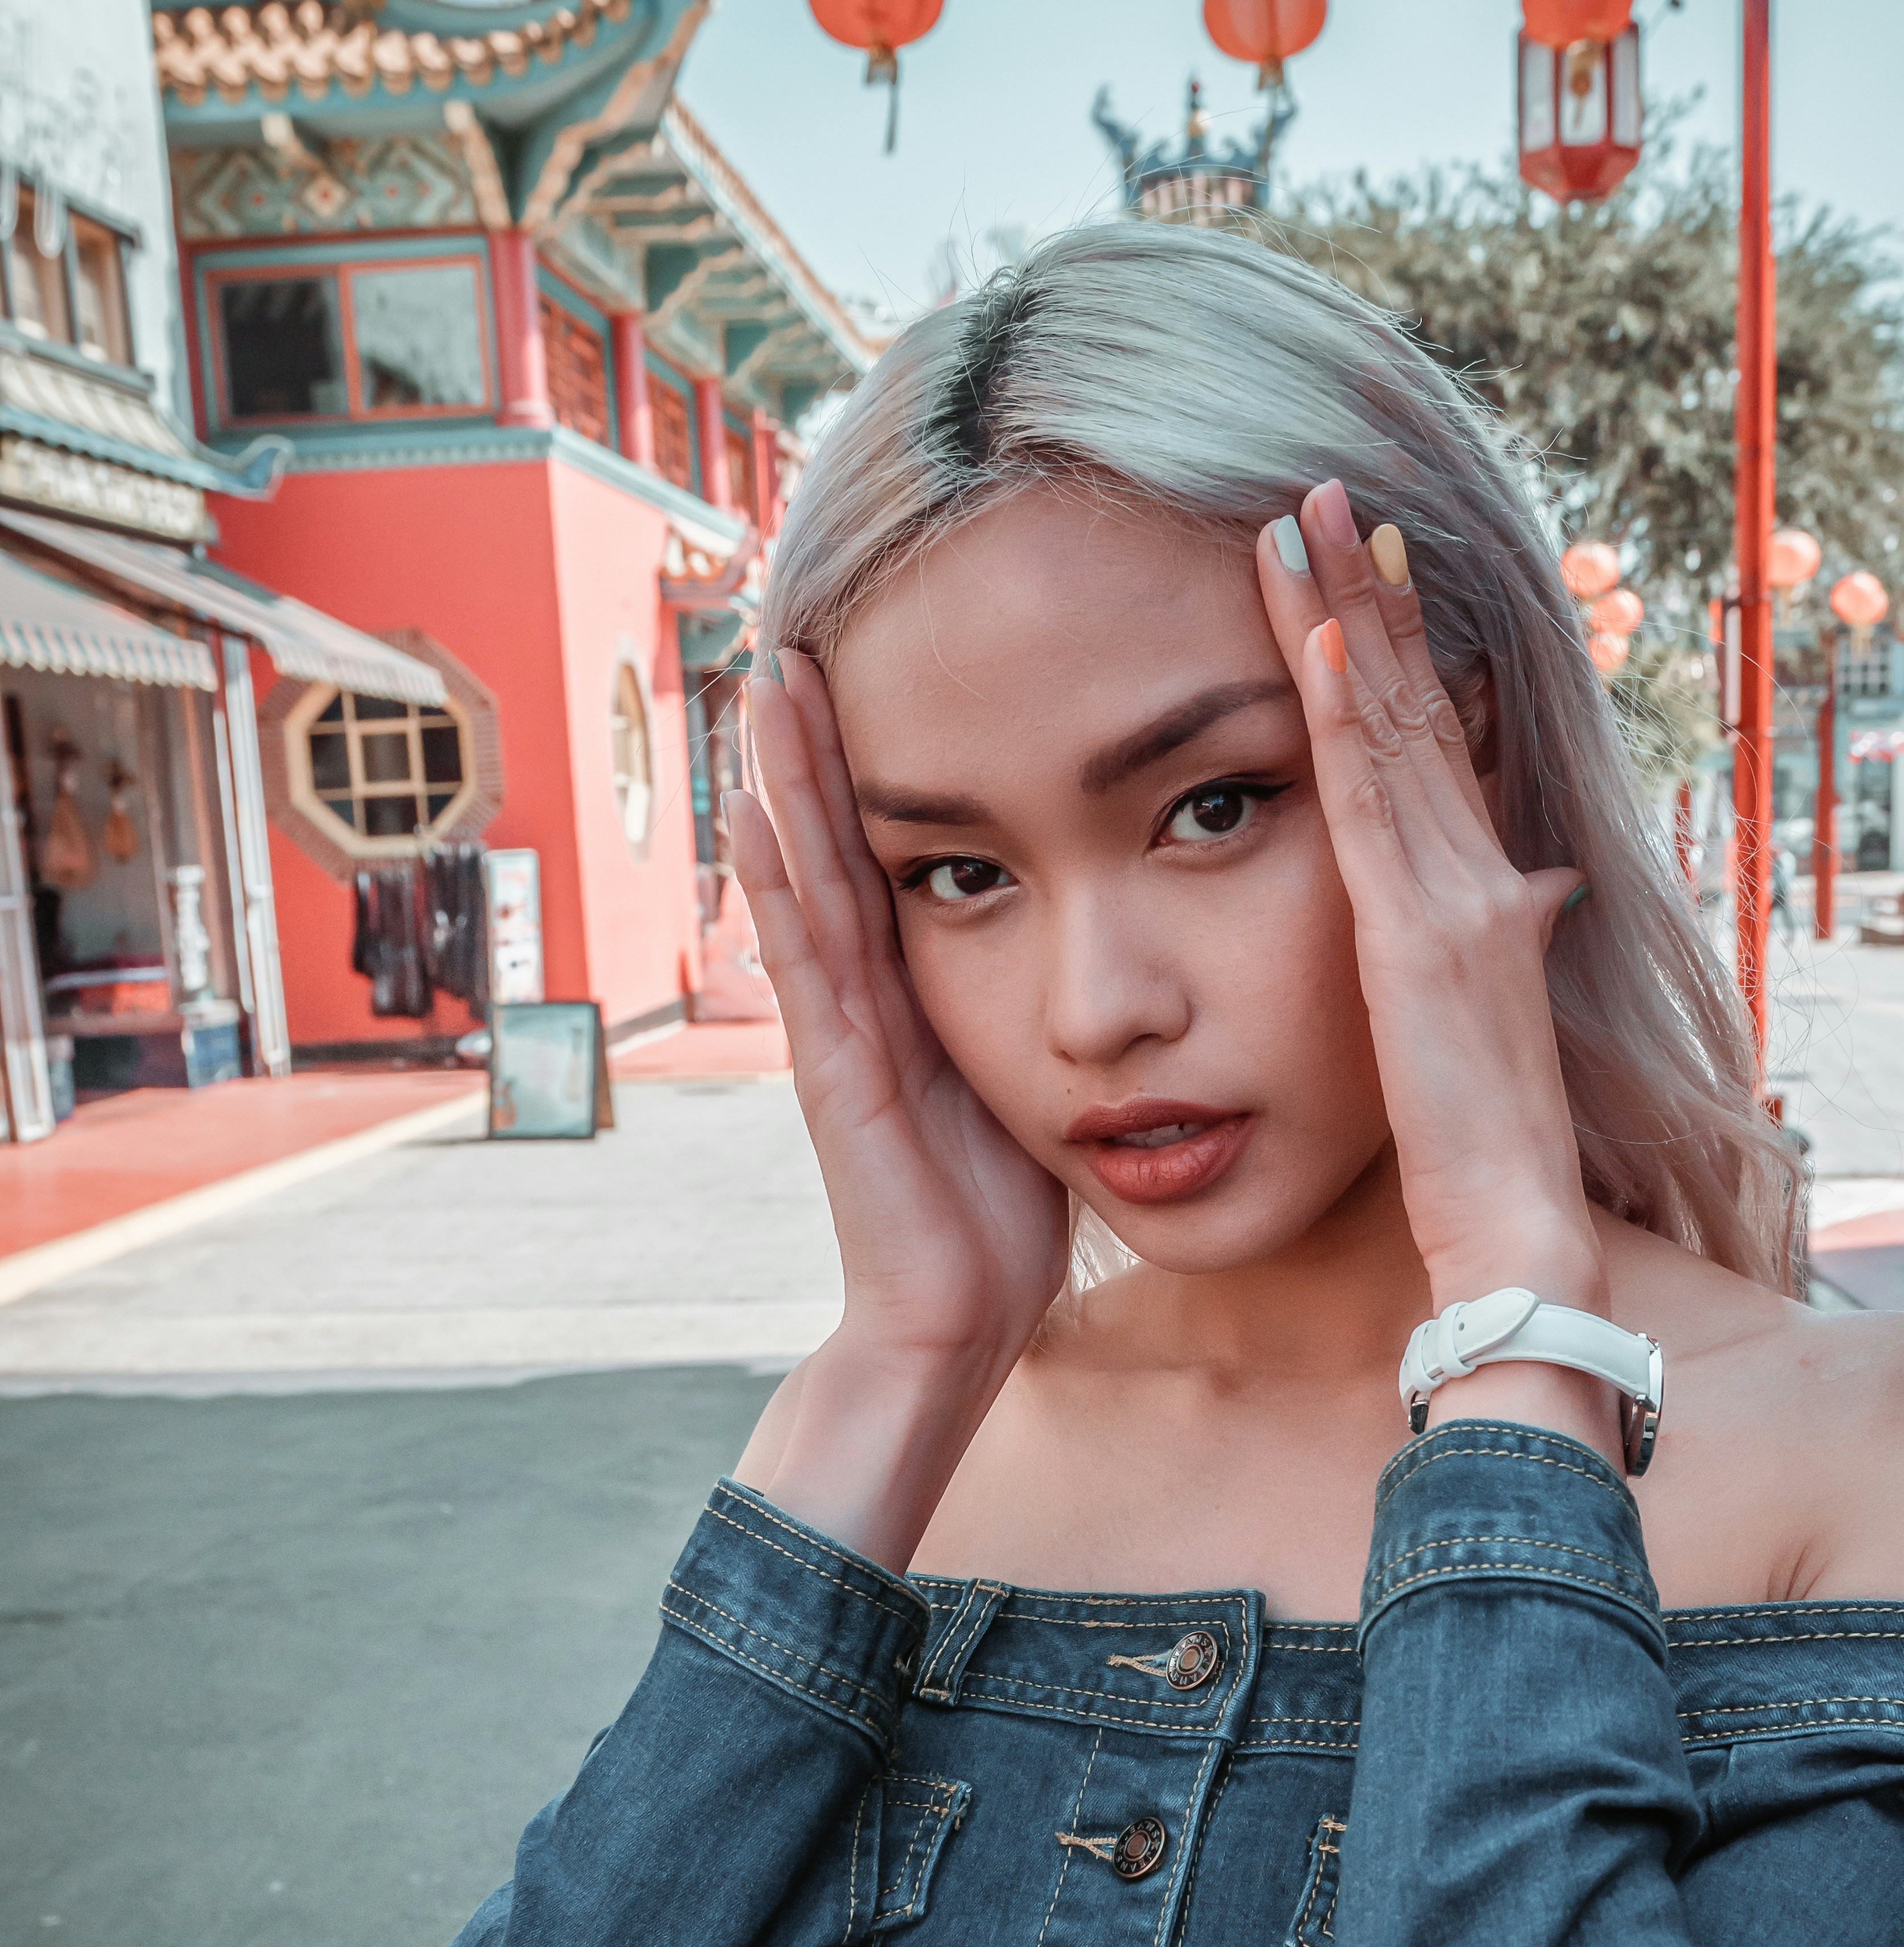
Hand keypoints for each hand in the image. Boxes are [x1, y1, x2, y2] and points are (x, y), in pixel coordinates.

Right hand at [721, 657, 1069, 1559]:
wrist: (956, 1317)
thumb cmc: (1002, 1218)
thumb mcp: (1038, 1088)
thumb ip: (1046, 1023)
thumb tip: (1108, 976)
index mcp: (916, 994)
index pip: (895, 850)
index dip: (878, 762)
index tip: (873, 665)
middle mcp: (865, 996)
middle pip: (837, 837)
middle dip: (817, 738)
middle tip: (795, 628)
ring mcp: (839, 1027)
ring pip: (808, 873)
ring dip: (785, 777)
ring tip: (767, 677)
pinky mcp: (834, 1068)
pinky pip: (803, 954)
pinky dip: (775, 880)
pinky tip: (751, 808)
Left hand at [1254, 485, 1606, 1322]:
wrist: (1515, 1233)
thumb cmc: (1484, 1164)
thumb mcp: (1469, 1041)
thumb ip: (1481, 963)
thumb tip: (1530, 901)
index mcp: (1484, 904)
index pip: (1432, 750)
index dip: (1400, 652)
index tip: (1367, 563)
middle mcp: (1479, 882)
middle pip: (1414, 711)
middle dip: (1371, 595)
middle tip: (1333, 490)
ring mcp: (1454, 903)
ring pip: (1388, 729)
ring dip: (1345, 615)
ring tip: (1307, 516)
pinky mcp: (1416, 941)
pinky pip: (1366, 804)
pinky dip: (1341, 711)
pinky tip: (1309, 634)